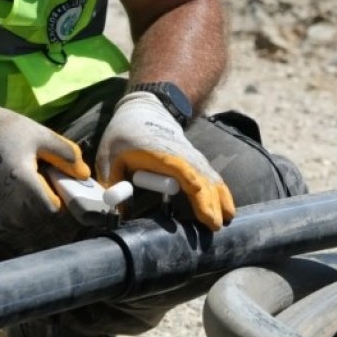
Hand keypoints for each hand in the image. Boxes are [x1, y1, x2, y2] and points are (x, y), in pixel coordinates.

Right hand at [0, 100, 90, 244]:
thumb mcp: (40, 135)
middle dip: (47, 210)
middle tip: (42, 190)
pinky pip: (9, 231)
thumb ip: (65, 155)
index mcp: (25, 186)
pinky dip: (15, 222)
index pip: (54, 212)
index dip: (60, 202)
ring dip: (32, 218)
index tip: (57, 191)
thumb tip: (84, 174)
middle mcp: (10, 208)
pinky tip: (12, 203)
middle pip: (41, 223)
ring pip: (25, 230)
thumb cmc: (6, 132)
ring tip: (26, 195)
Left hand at [96, 91, 236, 229]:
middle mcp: (182, 155)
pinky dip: (221, 192)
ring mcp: (192, 157)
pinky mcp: (197, 161)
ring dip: (220, 199)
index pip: (179, 168)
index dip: (190, 183)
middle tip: (214, 226)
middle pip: (201, 179)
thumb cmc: (125, 134)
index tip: (198, 197)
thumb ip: (112, 182)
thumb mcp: (109, 155)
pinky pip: (212, 177)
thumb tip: (119, 212)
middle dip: (208, 202)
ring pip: (211, 178)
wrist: (144, 110)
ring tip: (227, 219)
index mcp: (160, 154)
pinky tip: (228, 209)